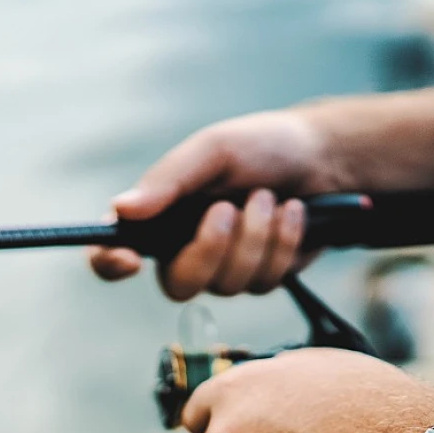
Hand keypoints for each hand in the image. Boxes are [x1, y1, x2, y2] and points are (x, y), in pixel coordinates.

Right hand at [89, 110, 343, 299]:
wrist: (323, 159)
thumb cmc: (260, 146)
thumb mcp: (214, 150)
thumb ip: (168, 180)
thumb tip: (120, 210)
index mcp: (160, 214)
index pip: (114, 251)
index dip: (111, 263)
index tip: (129, 260)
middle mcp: (185, 248)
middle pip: (178, 286)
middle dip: (210, 250)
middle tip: (230, 208)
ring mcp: (225, 268)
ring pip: (228, 285)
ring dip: (255, 237)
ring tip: (270, 197)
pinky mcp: (262, 277)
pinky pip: (265, 281)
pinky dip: (283, 242)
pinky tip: (293, 213)